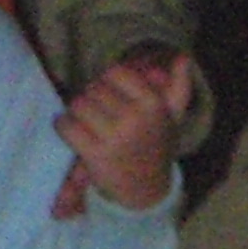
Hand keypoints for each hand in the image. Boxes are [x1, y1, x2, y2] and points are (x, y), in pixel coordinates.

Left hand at [57, 49, 194, 212]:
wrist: (146, 192)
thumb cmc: (155, 147)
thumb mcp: (172, 117)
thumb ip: (179, 86)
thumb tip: (183, 56)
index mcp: (153, 104)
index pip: (114, 72)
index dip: (107, 82)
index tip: (111, 96)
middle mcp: (136, 118)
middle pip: (94, 88)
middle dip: (91, 98)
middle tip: (97, 113)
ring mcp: (115, 137)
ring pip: (78, 104)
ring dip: (76, 112)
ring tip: (86, 123)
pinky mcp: (95, 155)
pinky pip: (66, 125)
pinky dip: (64, 126)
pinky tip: (73, 133)